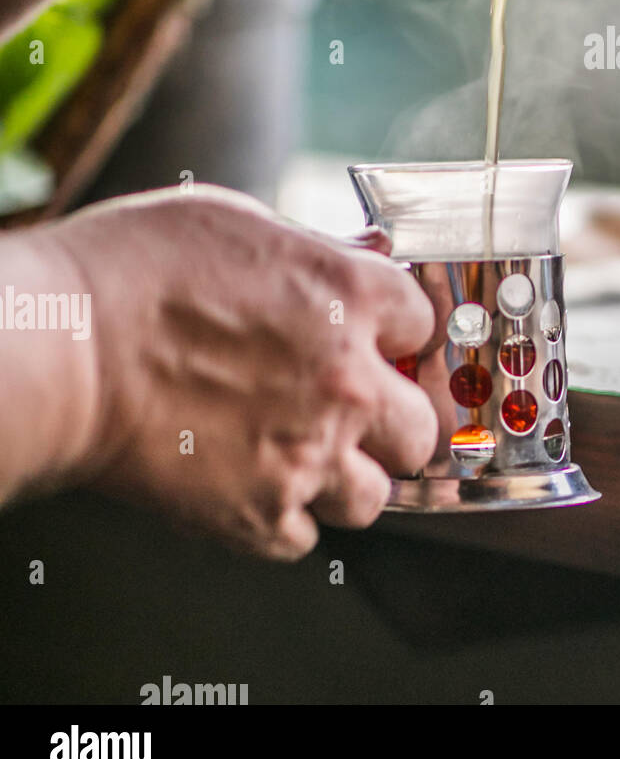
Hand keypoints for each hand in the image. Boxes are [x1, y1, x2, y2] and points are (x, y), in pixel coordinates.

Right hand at [47, 186, 436, 559]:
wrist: (58, 351)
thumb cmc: (129, 272)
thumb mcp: (239, 221)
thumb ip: (315, 250)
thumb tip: (358, 255)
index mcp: (350, 298)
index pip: (423, 324)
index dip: (396, 332)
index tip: (379, 340)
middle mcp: (347, 381)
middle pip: (420, 425)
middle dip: (392, 418)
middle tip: (359, 410)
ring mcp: (309, 453)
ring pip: (376, 495)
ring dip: (347, 476)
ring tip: (309, 455)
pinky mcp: (258, 513)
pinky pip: (305, 536)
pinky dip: (286, 517)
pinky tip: (258, 483)